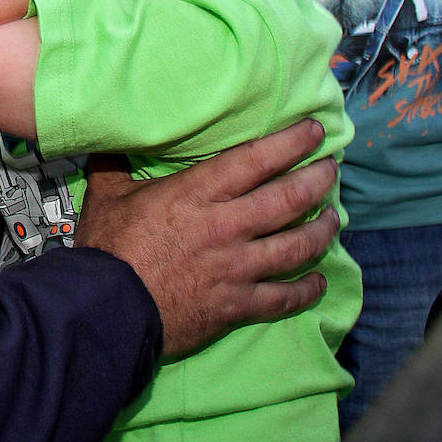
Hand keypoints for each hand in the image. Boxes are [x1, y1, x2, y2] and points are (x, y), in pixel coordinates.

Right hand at [75, 120, 339, 358]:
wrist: (110, 310)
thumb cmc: (109, 250)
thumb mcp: (107, 197)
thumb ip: (114, 165)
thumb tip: (109, 139)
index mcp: (198, 193)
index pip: (257, 159)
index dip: (291, 142)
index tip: (313, 131)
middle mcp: (227, 225)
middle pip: (289, 198)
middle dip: (318, 180)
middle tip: (331, 170)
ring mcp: (238, 267)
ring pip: (297, 245)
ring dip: (322, 230)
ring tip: (334, 219)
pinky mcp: (239, 304)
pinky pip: (286, 297)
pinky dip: (307, 288)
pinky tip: (318, 280)